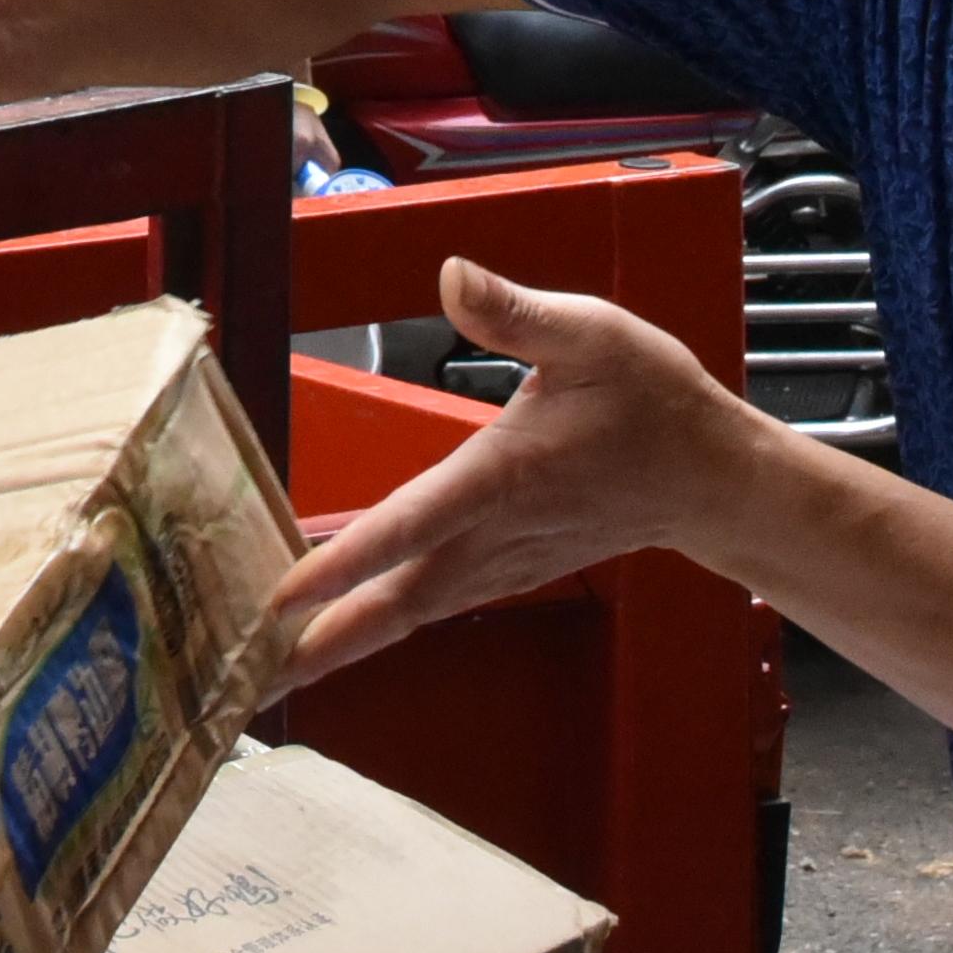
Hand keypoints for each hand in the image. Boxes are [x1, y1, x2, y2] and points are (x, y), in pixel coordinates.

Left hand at [260, 261, 754, 697]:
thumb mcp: (594, 334)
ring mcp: (500, 562)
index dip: (348, 562)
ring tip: (260, 673)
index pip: (413, 524)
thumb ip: (517, 311)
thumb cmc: (654, 402)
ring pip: (407, 613)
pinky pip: (426, 606)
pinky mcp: (501, 571)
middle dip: (319, 641)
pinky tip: (329, 636)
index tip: (286, 596)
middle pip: (395, 600)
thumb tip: (452, 276)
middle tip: (241, 677)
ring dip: (337, 646)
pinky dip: (373, 626)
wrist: (710, 478)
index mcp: (507, 475)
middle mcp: (497, 533)